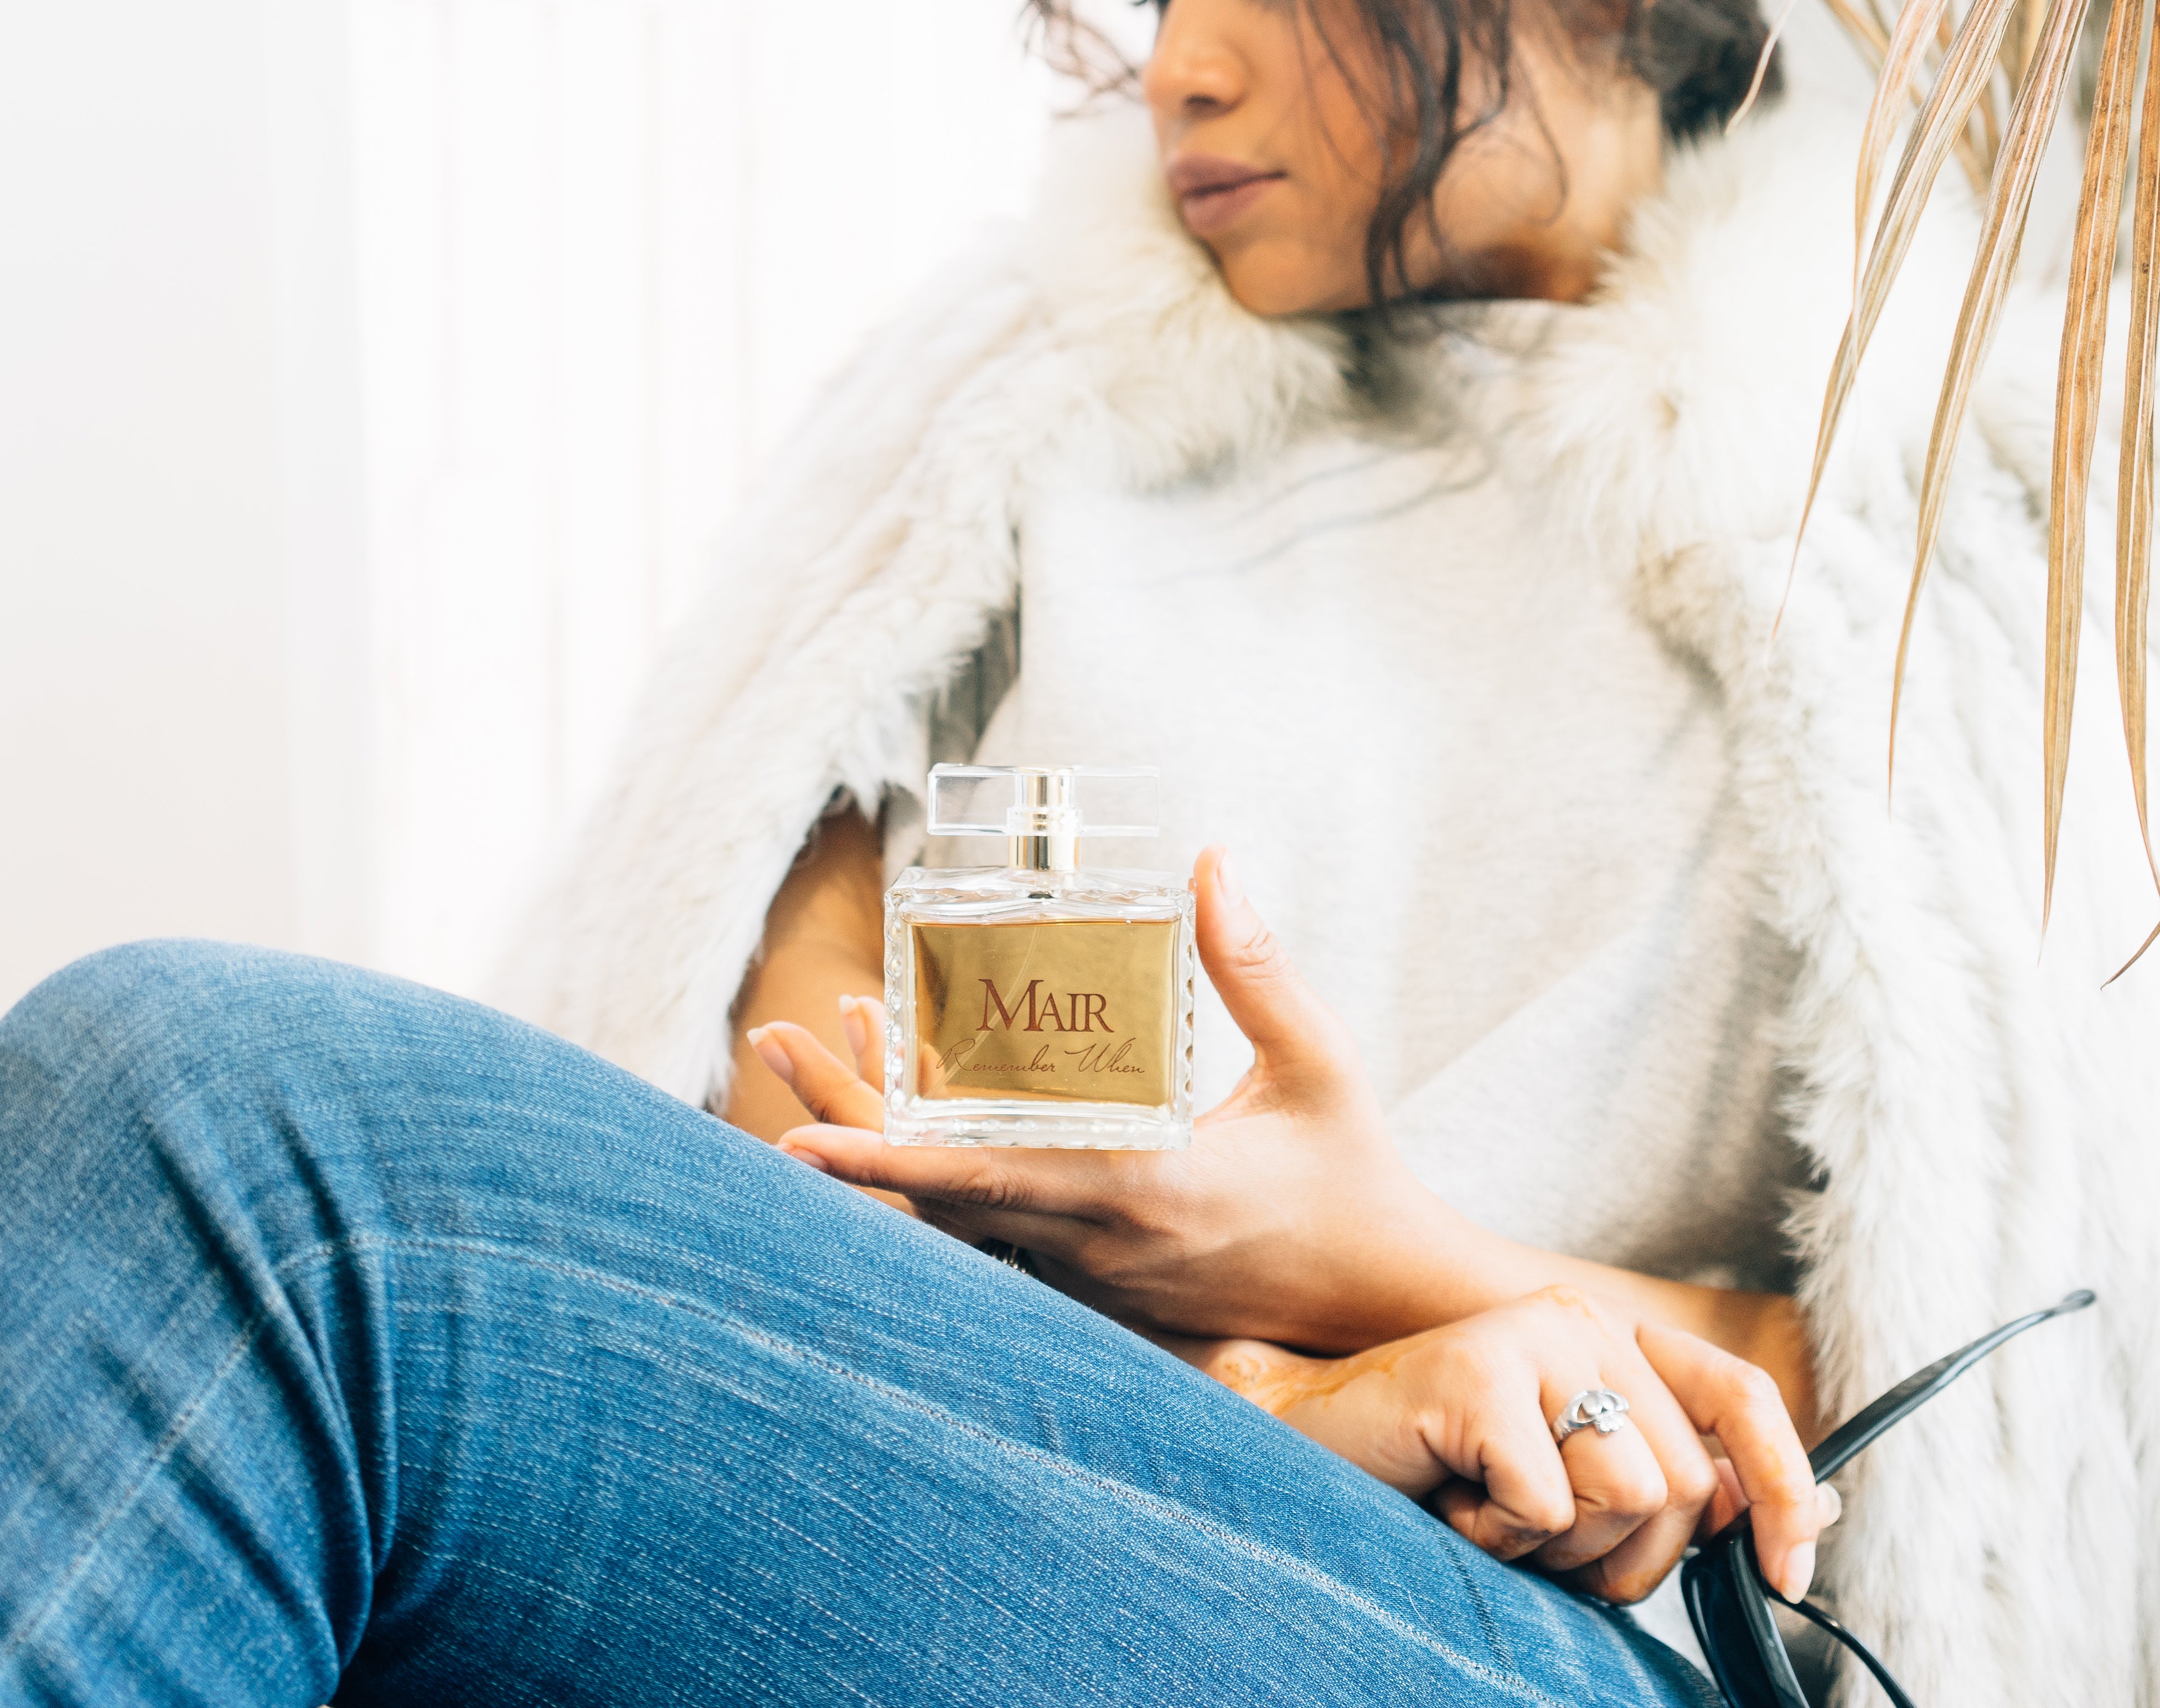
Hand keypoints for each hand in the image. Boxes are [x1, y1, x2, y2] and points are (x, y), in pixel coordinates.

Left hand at [749, 847, 1476, 1350]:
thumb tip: (1209, 864)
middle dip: (847, 1126)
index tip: (798, 1144)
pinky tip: (920, 1103)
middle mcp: (1099, 1245)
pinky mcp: (1101, 1285)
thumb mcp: (1319, 1062)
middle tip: (775, 1037)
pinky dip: (941, 1173)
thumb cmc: (1356, 1176)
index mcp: (1144, 1191)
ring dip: (888, 1144)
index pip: (986, 1182)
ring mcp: (1094, 1275)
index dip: (884, 1163)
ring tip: (831, 1051)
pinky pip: (995, 1232)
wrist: (1384, 1296)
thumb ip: (1255, 966)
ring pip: (957, 1220)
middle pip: (937, 1198)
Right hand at [1174, 1287, 1835, 1603]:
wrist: (1306, 1453)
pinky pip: (1547, 1505)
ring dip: (1555, 1548)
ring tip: (1484, 1510)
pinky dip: (1496, 1537)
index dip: (1787, 1489)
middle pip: (1686, 1484)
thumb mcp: (1567, 1487)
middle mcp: (1583, 1319)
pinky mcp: (1482, 1369)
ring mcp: (1531, 1336)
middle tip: (1533, 1540)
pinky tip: (1448, 1499)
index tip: (1788, 1575)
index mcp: (1613, 1340)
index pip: (1740, 1398)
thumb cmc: (1436, 1479)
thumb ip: (1666, 1489)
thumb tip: (1814, 1522)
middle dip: (1623, 1555)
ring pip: (1629, 1495)